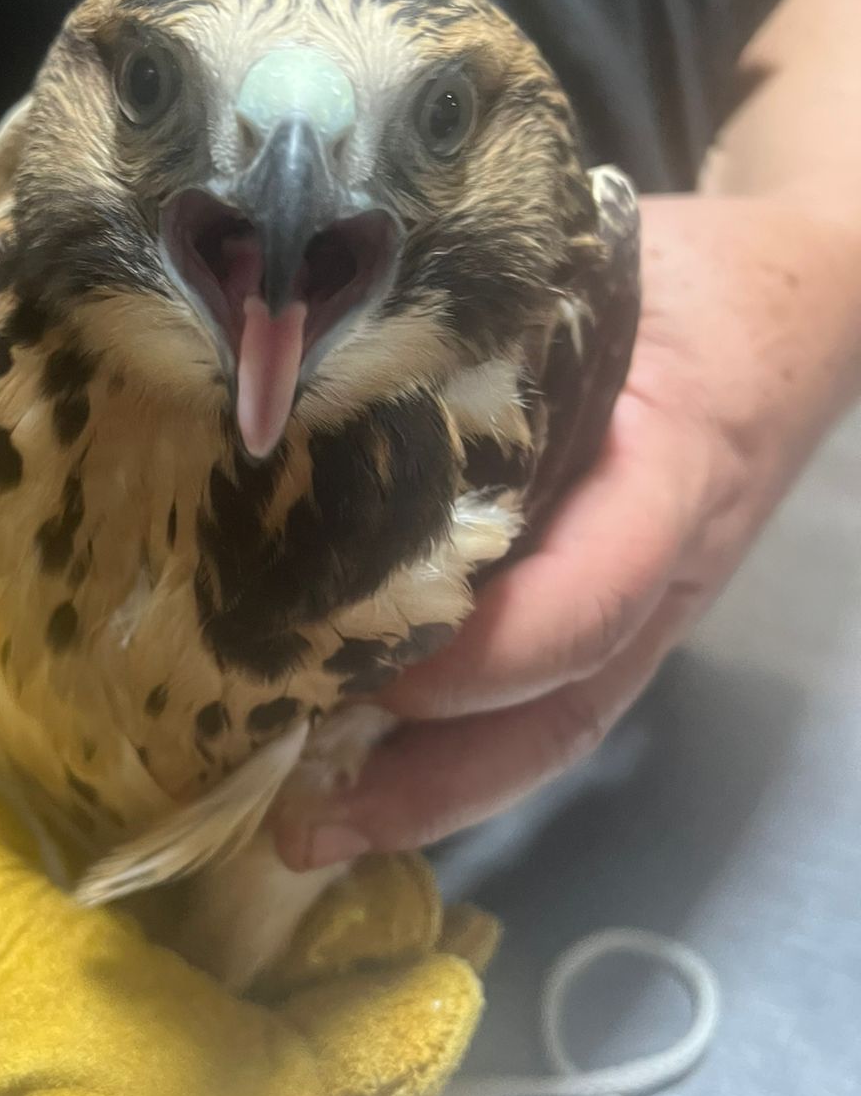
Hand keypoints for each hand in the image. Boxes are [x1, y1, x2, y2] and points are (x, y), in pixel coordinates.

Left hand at [277, 192, 860, 867]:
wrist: (793, 309)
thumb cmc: (692, 281)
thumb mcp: (610, 268)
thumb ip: (500, 322)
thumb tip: (323, 346)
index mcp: (672, 475)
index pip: (586, 601)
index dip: (477, 655)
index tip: (358, 662)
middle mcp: (658, 572)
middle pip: (558, 714)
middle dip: (430, 784)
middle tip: (302, 824)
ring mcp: (638, 603)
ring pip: (544, 724)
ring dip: (429, 791)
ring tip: (308, 827)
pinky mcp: (607, 604)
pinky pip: (534, 691)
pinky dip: (447, 740)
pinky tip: (351, 752)